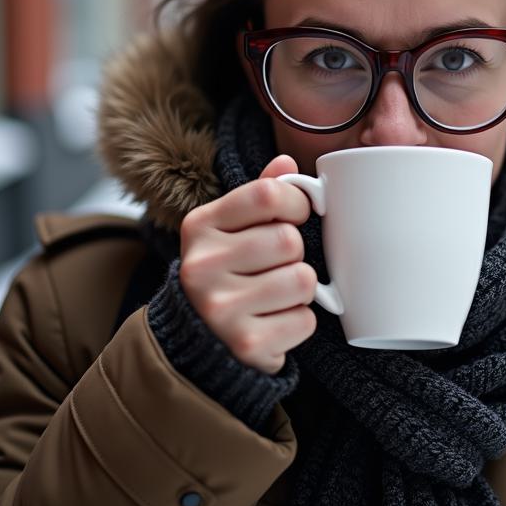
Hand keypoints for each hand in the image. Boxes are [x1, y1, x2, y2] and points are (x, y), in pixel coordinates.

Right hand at [176, 153, 319, 372]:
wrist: (201, 343)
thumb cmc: (227, 276)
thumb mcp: (230, 230)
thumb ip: (258, 196)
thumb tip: (286, 162)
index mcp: (200, 227)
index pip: (267, 195)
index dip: (296, 204)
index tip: (295, 217)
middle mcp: (202, 265)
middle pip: (289, 241)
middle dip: (295, 255)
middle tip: (276, 267)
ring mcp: (221, 307)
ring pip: (303, 280)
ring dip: (300, 291)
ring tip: (274, 296)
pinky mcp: (246, 343)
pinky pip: (305, 320)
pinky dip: (298, 323)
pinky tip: (274, 322)